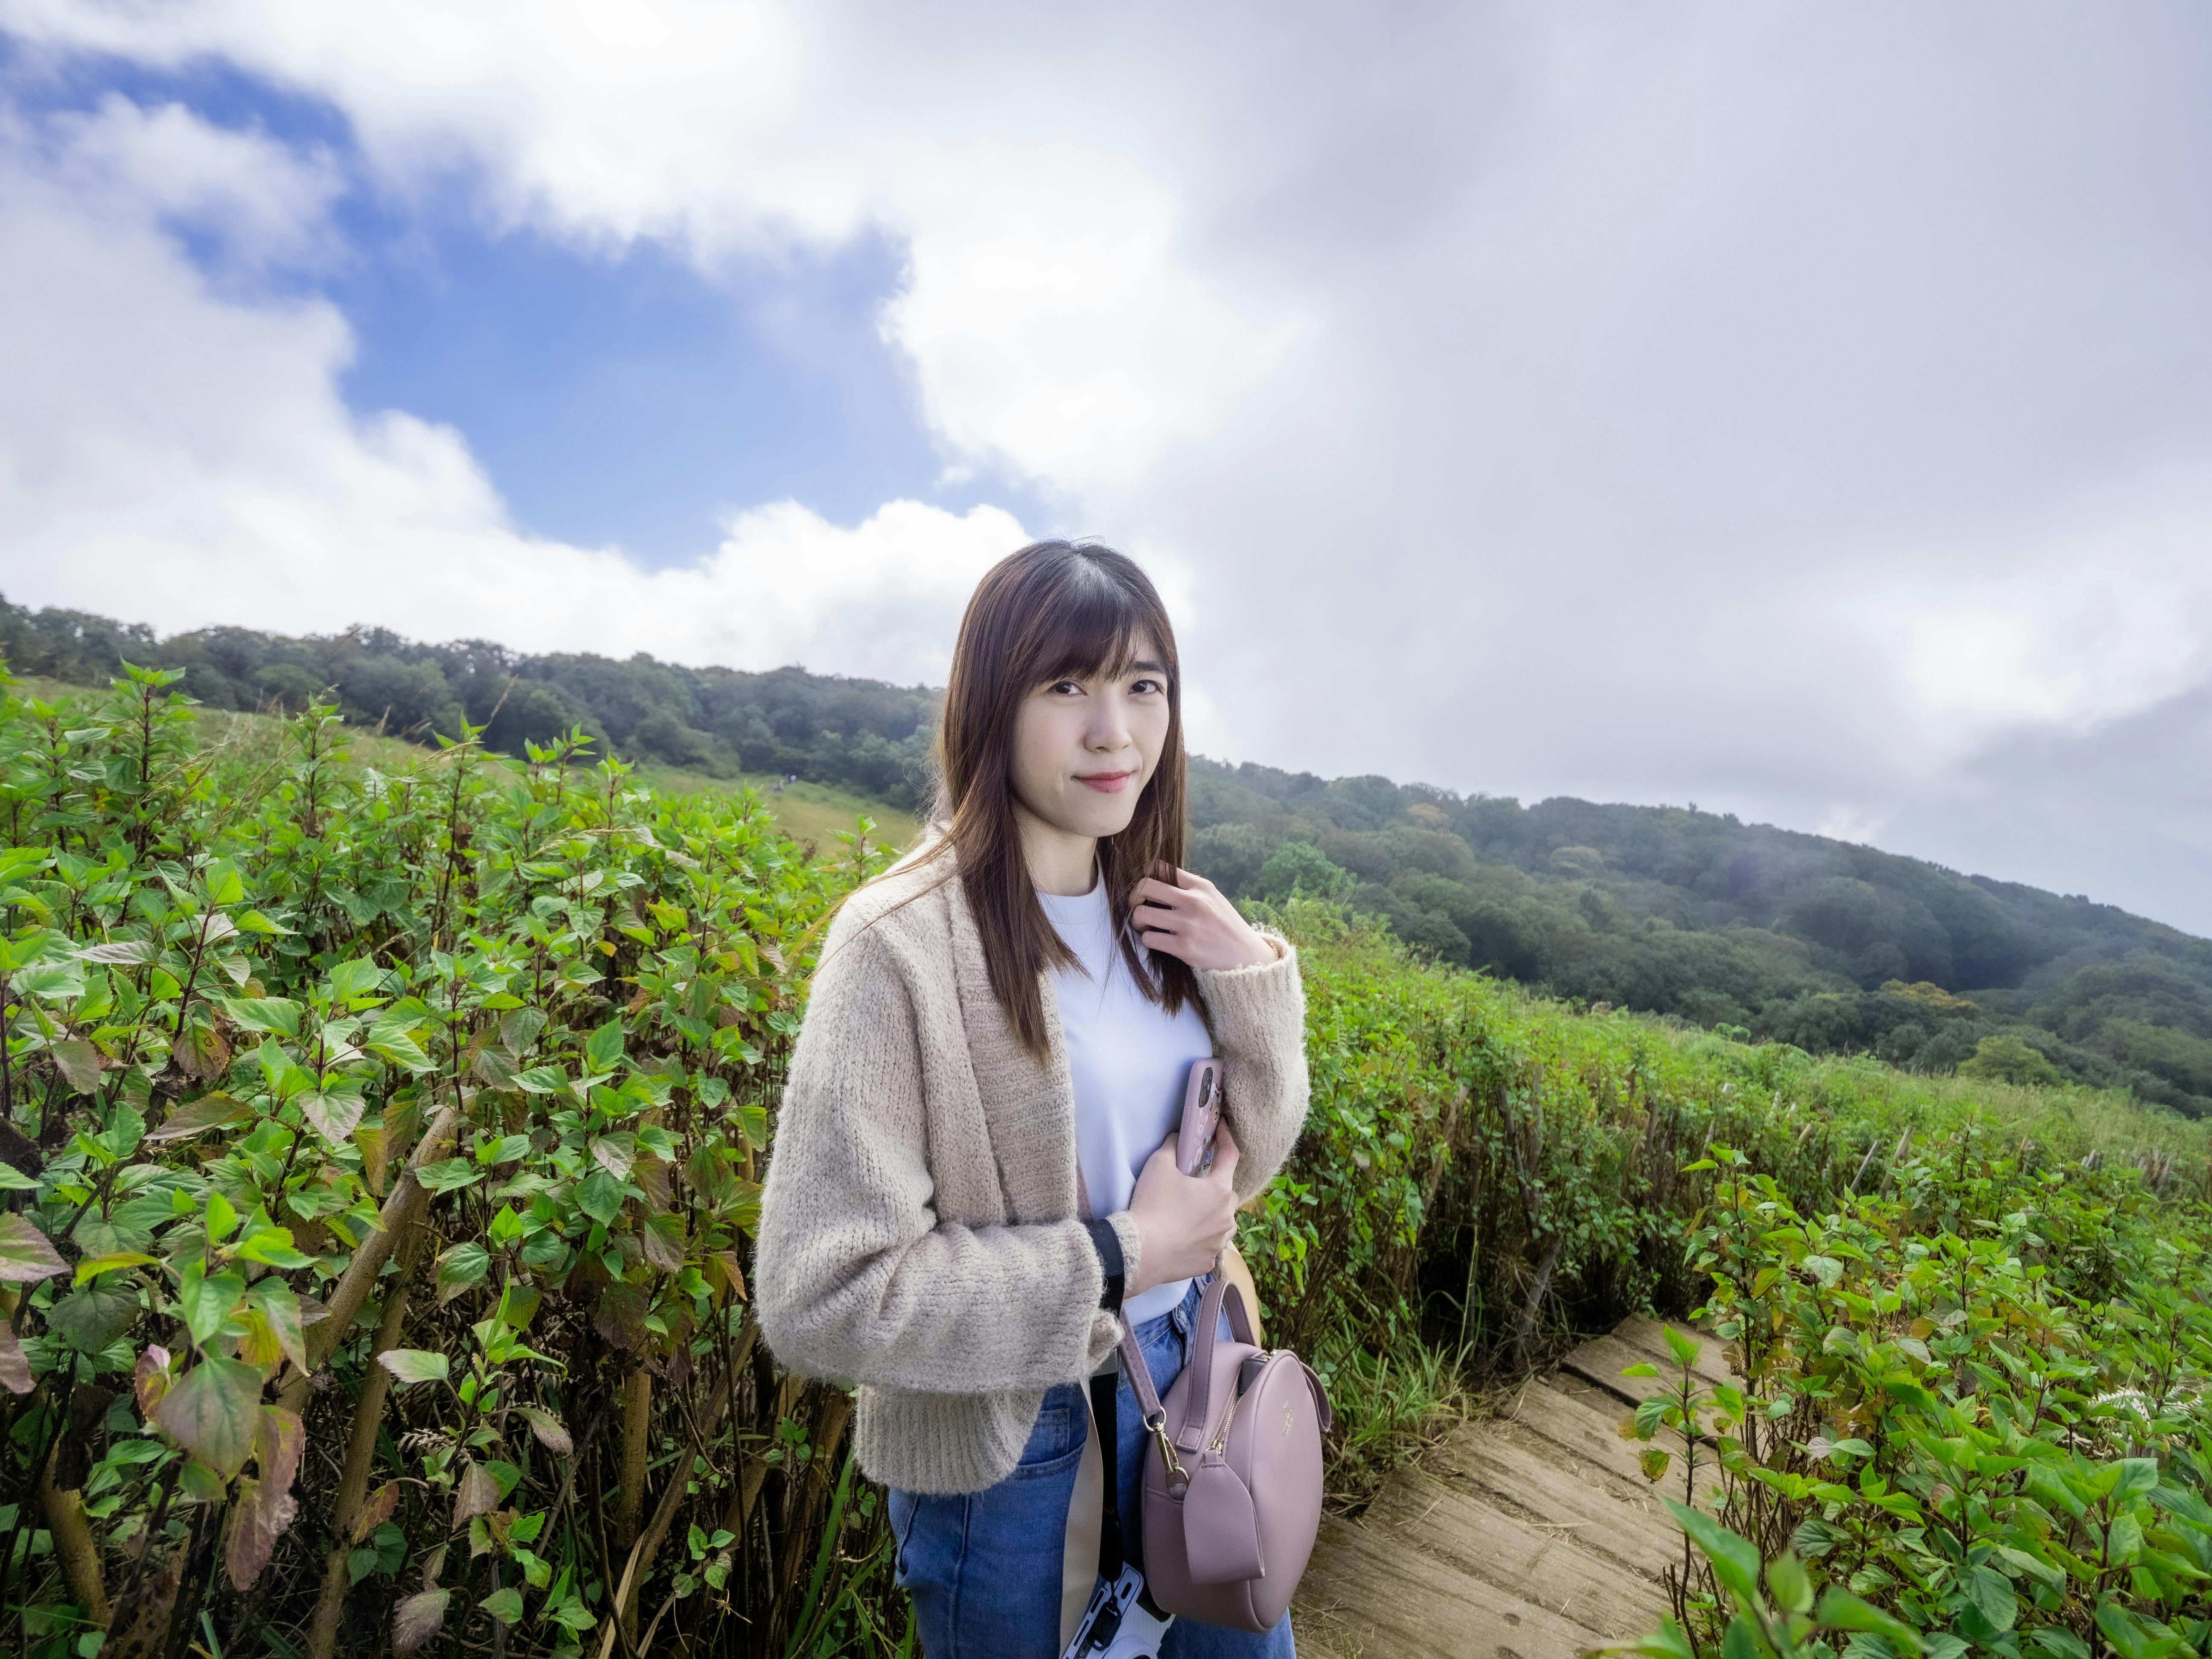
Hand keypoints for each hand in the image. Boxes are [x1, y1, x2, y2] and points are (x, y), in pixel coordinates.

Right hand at [1124, 1121, 1241, 1296]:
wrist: (1141, 1252)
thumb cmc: (1153, 1205)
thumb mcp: (1158, 1165)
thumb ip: (1172, 1146)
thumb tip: (1178, 1138)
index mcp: (1219, 1189)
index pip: (1230, 1156)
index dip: (1226, 1139)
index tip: (1222, 1129)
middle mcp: (1226, 1216)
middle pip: (1229, 1193)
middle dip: (1217, 1185)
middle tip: (1197, 1184)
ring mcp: (1219, 1241)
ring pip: (1225, 1221)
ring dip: (1215, 1214)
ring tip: (1194, 1213)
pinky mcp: (1209, 1260)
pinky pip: (1212, 1244)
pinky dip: (1203, 1238)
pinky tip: (1186, 1237)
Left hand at [1131, 867, 1275, 970]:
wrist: (1245, 954)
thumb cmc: (1224, 924)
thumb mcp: (1212, 897)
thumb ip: (1188, 886)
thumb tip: (1154, 876)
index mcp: (1200, 886)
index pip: (1160, 867)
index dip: (1144, 875)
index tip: (1144, 887)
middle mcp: (1194, 901)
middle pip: (1145, 887)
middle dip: (1134, 896)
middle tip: (1138, 906)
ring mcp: (1188, 925)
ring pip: (1141, 914)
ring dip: (1138, 921)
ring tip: (1146, 926)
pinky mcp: (1184, 948)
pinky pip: (1149, 939)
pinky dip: (1148, 939)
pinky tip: (1158, 940)